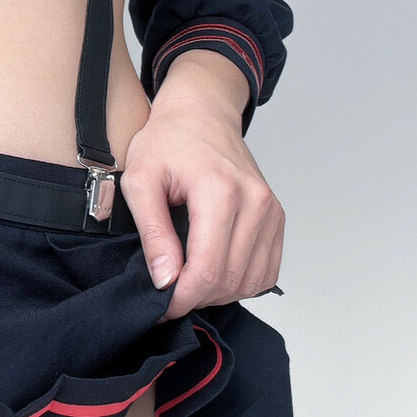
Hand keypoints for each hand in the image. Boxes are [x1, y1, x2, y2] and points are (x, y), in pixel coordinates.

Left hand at [119, 50, 283, 321]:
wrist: (201, 112)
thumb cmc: (168, 140)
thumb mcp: (140, 180)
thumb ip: (152, 232)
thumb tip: (165, 279)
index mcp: (220, 192)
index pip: (208, 270)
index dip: (182, 298)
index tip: (160, 304)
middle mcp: (255, 203)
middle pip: (231, 280)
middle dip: (196, 298)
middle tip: (168, 293)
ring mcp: (271, 211)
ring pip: (252, 281)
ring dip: (219, 293)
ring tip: (189, 281)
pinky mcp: (276, 218)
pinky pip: (267, 270)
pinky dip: (241, 282)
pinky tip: (214, 271)